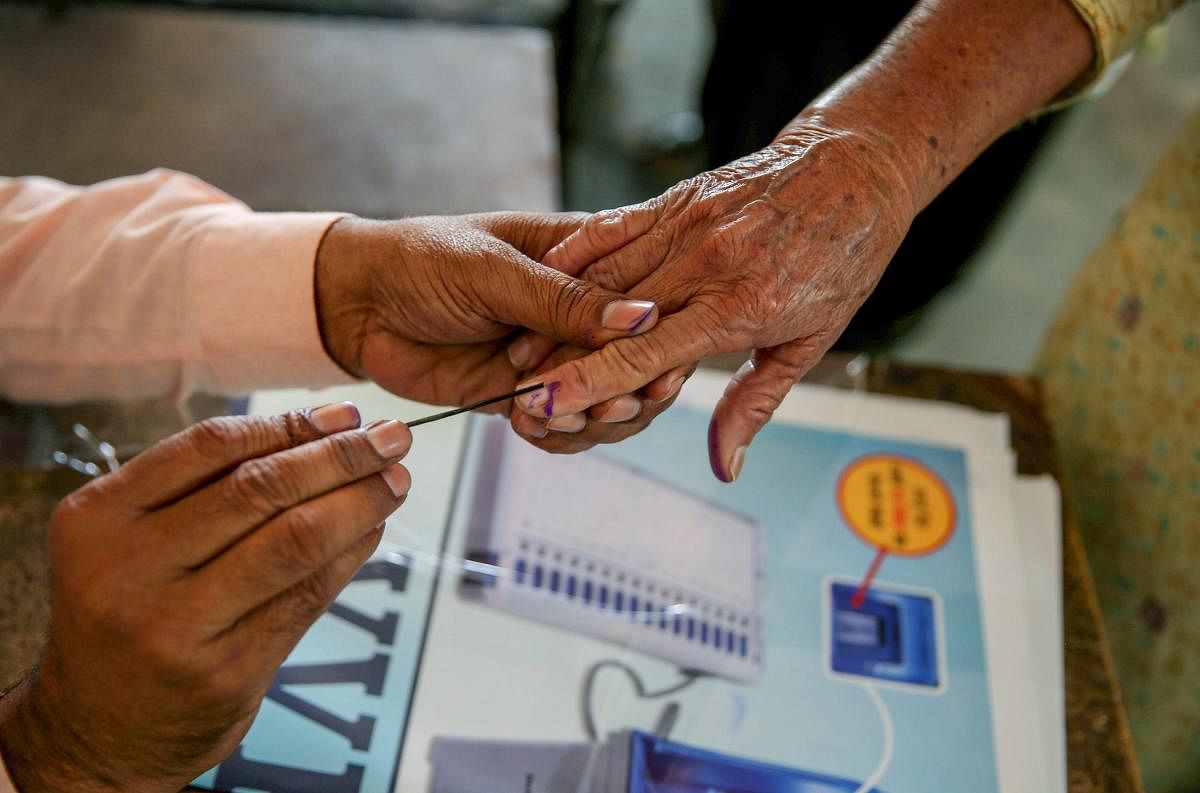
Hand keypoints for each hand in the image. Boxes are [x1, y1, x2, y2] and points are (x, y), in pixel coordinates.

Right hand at [0, 403, 410, 792]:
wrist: (100, 728)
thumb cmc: (131, 612)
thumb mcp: (134, 540)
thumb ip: (208, 488)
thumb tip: (329, 431)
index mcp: (98, 517)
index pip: (211, 447)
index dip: (289, 425)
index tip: (344, 415)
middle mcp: (130, 569)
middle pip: (260, 488)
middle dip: (340, 456)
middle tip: (391, 438)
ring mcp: (178, 626)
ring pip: (294, 539)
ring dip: (359, 502)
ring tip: (394, 480)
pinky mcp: (226, 672)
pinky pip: (308, 595)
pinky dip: (351, 554)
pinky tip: (372, 531)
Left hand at [314, 212, 658, 411]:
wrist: (356, 304)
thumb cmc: (421, 259)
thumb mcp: (492, 270)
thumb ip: (563, 300)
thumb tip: (642, 317)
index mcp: (586, 257)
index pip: (649, 297)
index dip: (661, 338)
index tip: (658, 369)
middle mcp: (580, 309)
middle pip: (639, 360)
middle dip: (629, 388)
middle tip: (610, 405)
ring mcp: (556, 355)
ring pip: (608, 399)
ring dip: (594, 418)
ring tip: (562, 418)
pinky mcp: (527, 393)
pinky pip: (565, 425)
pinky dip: (557, 436)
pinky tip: (532, 427)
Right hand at [508, 124, 914, 476]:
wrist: (856, 168)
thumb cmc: (840, 261)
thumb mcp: (810, 342)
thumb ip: (754, 404)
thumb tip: (723, 466)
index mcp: (739, 307)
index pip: (645, 356)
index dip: (588, 384)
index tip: (543, 408)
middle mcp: (705, 264)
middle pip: (609, 320)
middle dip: (557, 359)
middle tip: (515, 391)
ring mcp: (687, 225)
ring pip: (602, 274)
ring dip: (555, 314)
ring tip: (519, 348)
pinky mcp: (677, 197)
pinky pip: (613, 228)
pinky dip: (575, 255)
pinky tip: (544, 278)